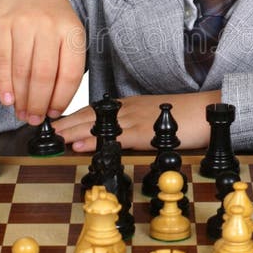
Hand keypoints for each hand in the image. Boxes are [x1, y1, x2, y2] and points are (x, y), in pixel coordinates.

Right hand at [0, 0, 85, 124]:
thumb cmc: (49, 17)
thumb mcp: (67, 33)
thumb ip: (65, 63)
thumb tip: (55, 104)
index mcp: (72, 30)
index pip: (70, 73)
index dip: (62, 99)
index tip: (54, 113)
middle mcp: (49, 25)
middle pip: (45, 75)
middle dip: (39, 103)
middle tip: (34, 119)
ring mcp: (25, 22)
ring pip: (23, 71)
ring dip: (22, 98)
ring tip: (22, 112)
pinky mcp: (2, 23)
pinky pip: (3, 61)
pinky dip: (4, 84)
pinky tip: (6, 99)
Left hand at [53, 90, 221, 151]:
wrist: (210, 110)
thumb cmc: (187, 117)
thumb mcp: (156, 120)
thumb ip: (136, 127)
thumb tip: (118, 138)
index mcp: (131, 106)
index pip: (94, 111)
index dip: (72, 118)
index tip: (54, 125)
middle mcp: (129, 109)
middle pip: (89, 115)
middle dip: (65, 123)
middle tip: (43, 132)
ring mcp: (137, 119)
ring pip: (97, 125)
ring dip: (72, 132)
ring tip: (52, 139)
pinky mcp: (146, 132)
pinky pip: (115, 137)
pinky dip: (96, 141)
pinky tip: (80, 146)